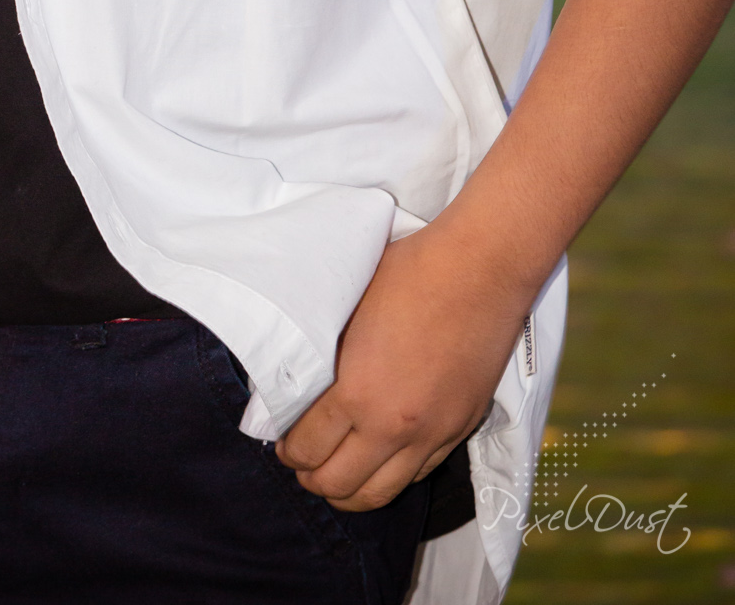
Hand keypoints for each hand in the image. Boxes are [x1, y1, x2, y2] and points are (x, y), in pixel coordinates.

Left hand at [274, 221, 528, 510]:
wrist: (479, 270)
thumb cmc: (409, 275)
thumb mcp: (349, 308)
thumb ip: (327, 353)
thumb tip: (303, 374)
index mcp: (358, 392)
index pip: (309, 445)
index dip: (289, 451)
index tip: (283, 445)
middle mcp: (394, 426)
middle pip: (340, 483)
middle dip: (312, 479)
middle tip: (302, 465)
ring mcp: (432, 433)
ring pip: (381, 493)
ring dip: (350, 493)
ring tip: (335, 478)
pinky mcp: (460, 429)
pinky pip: (417, 475)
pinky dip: (391, 477)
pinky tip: (378, 462)